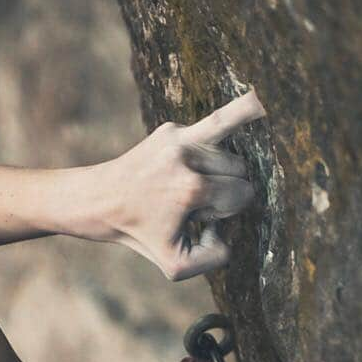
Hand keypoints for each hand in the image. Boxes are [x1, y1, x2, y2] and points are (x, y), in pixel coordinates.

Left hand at [96, 88, 264, 280]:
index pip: (242, 194)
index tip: (204, 217)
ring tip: (194, 184)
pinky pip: (218, 118)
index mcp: (190, 189)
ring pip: (233, 146)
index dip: (228, 211)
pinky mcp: (170, 128)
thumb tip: (230, 229)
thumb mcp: (177, 265)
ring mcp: (178, 137)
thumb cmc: (140, 235)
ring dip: (222, 169)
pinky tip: (262, 96)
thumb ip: (217, 257)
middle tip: (196, 204)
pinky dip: (244, 108)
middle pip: (241, 168)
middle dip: (228, 189)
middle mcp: (186, 157)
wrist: (99, 202)